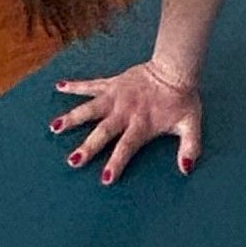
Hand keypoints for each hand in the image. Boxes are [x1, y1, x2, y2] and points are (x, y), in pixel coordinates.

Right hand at [50, 61, 203, 182]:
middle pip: (103, 131)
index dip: (117, 162)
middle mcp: (124, 111)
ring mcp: (115, 96)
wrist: (174, 68)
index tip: (105, 178)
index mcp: (142, 124)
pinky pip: (90, 85)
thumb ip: (190, 147)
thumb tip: (186, 168)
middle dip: (88, 147)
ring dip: (72, 117)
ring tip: (54, 127)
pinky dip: (74, 86)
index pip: (127, 146)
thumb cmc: (182, 100)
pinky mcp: (112, 83)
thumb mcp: (191, 125)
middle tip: (72, 160)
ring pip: (89, 108)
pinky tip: (58, 86)